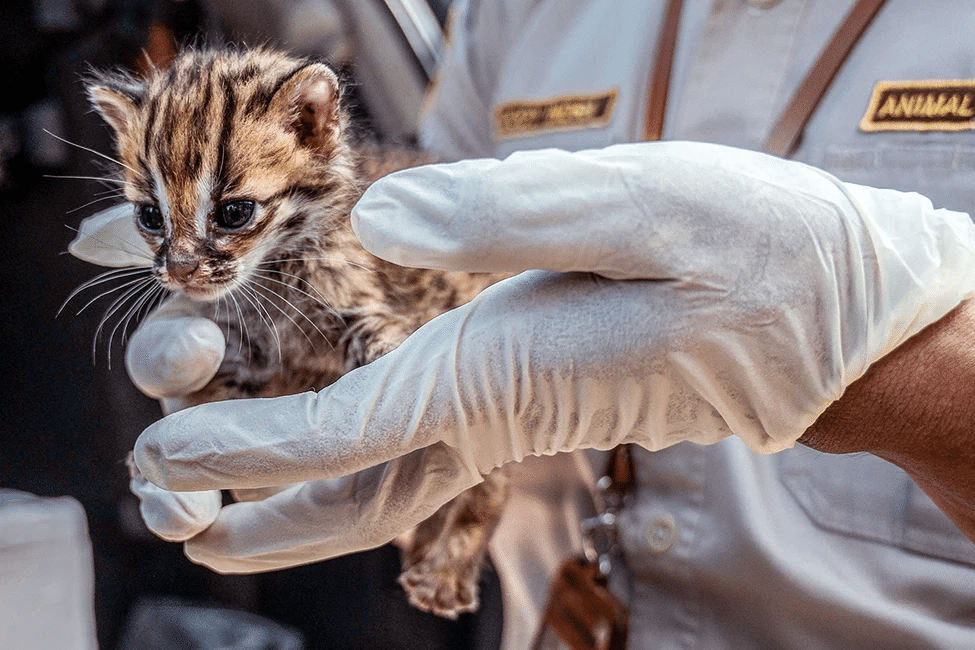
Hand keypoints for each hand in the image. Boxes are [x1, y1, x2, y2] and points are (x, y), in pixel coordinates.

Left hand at [128, 142, 974, 568]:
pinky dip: (358, 460)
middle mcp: (503, 404)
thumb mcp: (649, 204)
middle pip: (359, 489)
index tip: (165, 454)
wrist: (832, 323)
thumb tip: (380, 217)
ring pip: (390, 481)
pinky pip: (427, 449)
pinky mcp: (540, 395)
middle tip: (173, 515)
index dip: (249, 445)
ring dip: (300, 504)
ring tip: (220, 516)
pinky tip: (331, 450)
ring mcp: (521, 410)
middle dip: (259, 508)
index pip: (351, 426)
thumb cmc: (755, 255)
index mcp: (512, 366)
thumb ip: (513, 214)